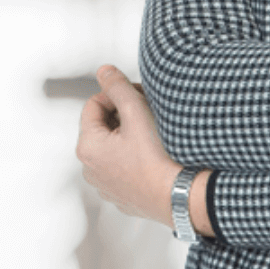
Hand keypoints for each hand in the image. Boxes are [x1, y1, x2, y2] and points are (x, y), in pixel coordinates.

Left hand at [76, 65, 180, 225]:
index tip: (139, 100)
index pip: (95, 103)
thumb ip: (117, 87)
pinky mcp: (123, 196)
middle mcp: (91, 169)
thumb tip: (104, 72)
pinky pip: (125, 167)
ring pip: (114, 148)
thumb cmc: (158, 158)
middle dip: (124, 116)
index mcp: (88, 146)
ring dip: (131, 137)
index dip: (118, 96)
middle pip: (103, 126)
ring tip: (154, 138)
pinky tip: (155, 158)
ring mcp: (106, 185)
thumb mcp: (136, 112)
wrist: (181, 196)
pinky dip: (136, 158)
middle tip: (149, 116)